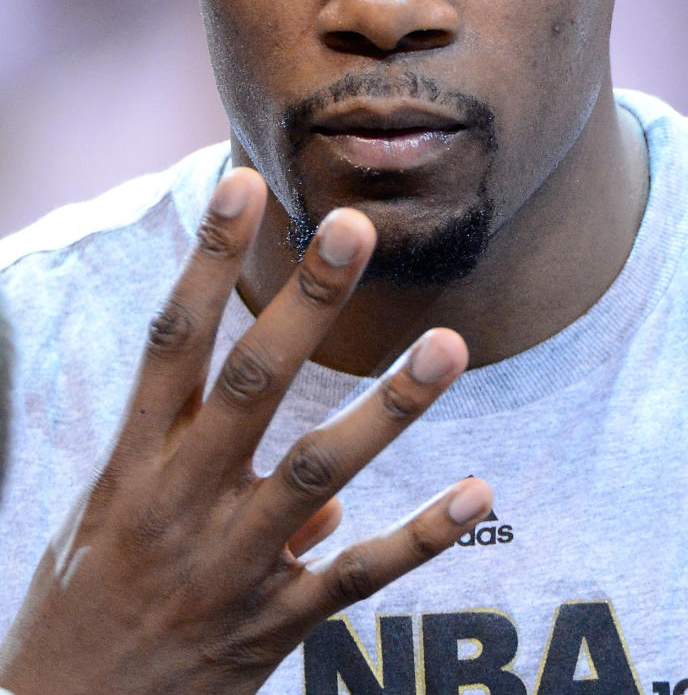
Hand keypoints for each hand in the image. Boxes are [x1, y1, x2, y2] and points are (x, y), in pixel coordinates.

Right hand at [0, 168, 491, 693]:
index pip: (173, 340)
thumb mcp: (112, 524)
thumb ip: (204, 472)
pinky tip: (481, 492)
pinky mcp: (274, 625)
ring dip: (389, 407)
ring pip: (320, 470)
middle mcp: (181, 503)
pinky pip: (357, 576)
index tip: (243, 184)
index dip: (207, 259)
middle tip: (354, 227)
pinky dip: (423, 535)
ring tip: (448, 345)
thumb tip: (331, 492)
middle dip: (305, 303)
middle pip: (251, 383)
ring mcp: (232, 565)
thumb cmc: (85, 604)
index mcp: (133, 465)